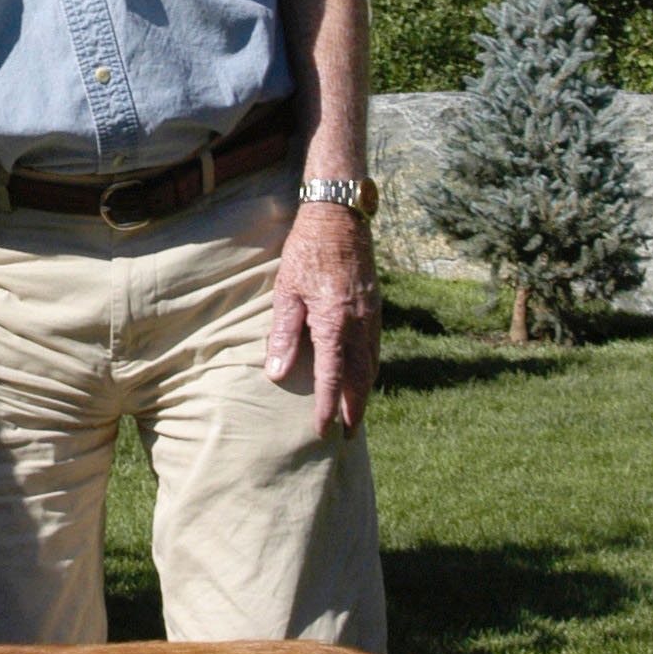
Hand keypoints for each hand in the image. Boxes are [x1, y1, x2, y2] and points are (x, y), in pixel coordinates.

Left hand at [266, 203, 380, 436]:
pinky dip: (371, 369)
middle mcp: (359, 326)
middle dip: (355, 411)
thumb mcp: (287, 292)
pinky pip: (376, 348)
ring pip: (372, 365)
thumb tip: (276, 373)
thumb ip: (283, 334)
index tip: (323, 431)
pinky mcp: (375, 307)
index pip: (332, 378)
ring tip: (357, 413)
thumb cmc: (307, 252)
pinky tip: (364, 375)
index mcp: (334, 324)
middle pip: (360, 380)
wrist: (339, 217)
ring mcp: (371, 317)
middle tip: (349, 436)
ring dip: (365, 393)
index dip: (327, 408)